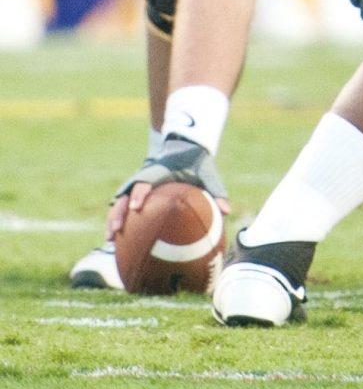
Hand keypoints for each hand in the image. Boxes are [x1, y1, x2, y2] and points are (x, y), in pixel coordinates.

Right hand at [106, 137, 229, 238]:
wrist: (184, 148)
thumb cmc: (197, 164)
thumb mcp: (209, 174)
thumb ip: (216, 191)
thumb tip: (226, 212)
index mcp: (160, 171)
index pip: (146, 181)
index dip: (140, 193)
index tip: (135, 208)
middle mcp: (144, 176)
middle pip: (124, 193)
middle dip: (118, 211)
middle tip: (116, 230)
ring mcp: (136, 183)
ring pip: (118, 201)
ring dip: (113, 218)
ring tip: (109, 240)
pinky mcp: (134, 191)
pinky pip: (122, 205)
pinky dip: (118, 219)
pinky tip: (116, 241)